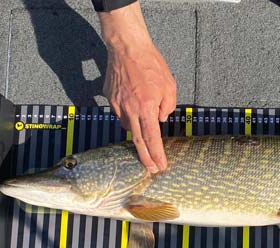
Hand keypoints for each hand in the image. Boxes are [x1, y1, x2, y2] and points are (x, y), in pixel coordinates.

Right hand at [98, 2, 175, 172]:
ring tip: (146, 131)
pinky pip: (121, 114)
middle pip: (137, 141)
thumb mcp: (169, 87)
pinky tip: (135, 109)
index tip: (160, 167)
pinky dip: (129, 116)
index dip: (156, 155)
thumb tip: (160, 119)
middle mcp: (130, 110)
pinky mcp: (109, 99)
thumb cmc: (151, 65)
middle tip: (152, 169)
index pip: (151, 139)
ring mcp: (117, 105)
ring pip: (128, 126)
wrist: (128, 47)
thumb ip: (167, 107)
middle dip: (145, 157)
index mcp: (146, 108)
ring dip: (137, 132)